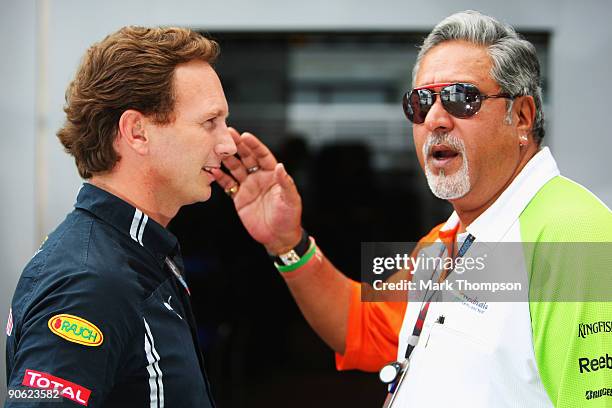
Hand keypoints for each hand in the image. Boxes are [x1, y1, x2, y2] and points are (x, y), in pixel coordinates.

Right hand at [212, 128, 302, 254]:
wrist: (278, 237)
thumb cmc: (289, 218)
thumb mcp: (290, 199)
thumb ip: (284, 183)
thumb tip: (280, 166)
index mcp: (272, 175)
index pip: (262, 155)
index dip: (254, 145)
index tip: (245, 136)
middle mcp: (259, 177)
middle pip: (247, 157)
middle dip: (237, 145)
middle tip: (226, 133)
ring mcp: (248, 186)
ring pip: (235, 168)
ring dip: (226, 159)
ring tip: (216, 149)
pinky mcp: (239, 197)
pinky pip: (228, 184)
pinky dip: (220, 177)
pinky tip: (213, 170)